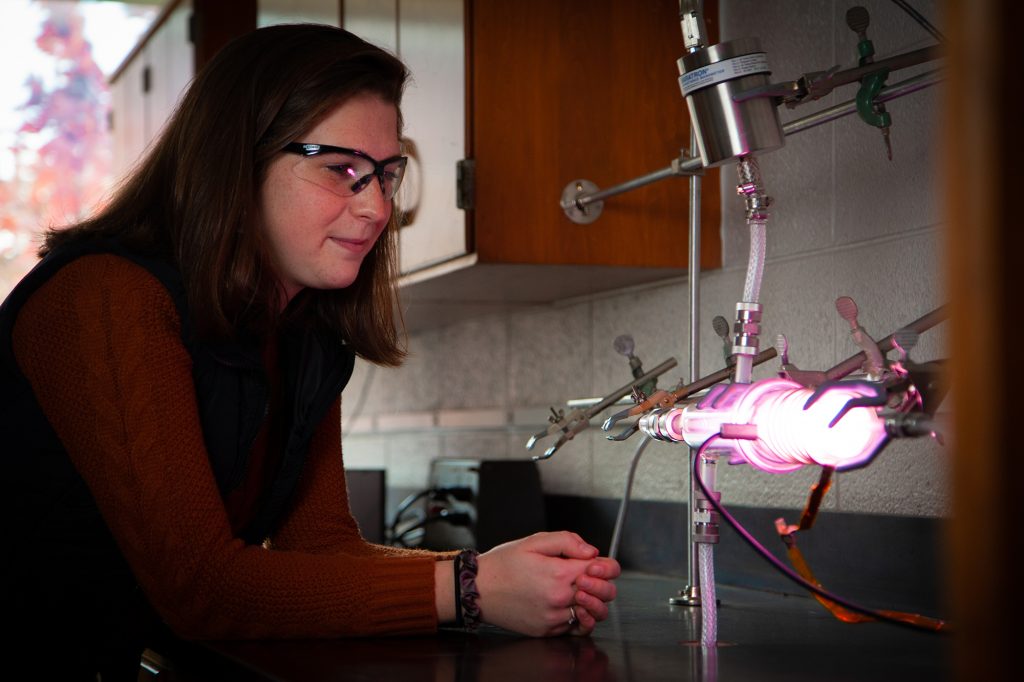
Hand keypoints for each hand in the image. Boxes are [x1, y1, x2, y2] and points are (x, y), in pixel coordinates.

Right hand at [475, 531, 619, 636]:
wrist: (477, 589)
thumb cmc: (503, 564)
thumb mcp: (534, 541)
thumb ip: (567, 541)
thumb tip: (592, 552)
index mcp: (560, 573)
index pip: (606, 570)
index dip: (607, 564)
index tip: (598, 562)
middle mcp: (560, 598)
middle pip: (606, 594)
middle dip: (604, 582)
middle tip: (590, 576)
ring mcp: (554, 618)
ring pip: (594, 614)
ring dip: (593, 602)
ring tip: (580, 592)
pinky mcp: (546, 631)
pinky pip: (574, 628)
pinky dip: (578, 617)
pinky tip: (569, 606)